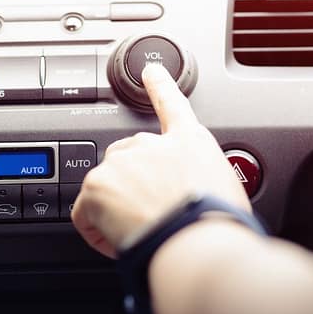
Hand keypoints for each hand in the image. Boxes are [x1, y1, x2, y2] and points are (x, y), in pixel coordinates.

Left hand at [71, 63, 250, 257]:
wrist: (197, 242)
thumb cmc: (216, 223)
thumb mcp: (225, 190)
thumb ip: (201, 181)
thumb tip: (192, 199)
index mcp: (189, 141)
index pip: (171, 104)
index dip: (159, 85)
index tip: (150, 70)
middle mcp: (152, 144)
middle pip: (128, 159)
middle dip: (133, 186)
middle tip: (152, 216)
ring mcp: (121, 161)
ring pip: (107, 188)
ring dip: (118, 210)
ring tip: (143, 232)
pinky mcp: (97, 185)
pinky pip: (86, 215)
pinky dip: (98, 231)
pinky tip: (120, 240)